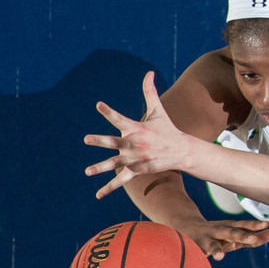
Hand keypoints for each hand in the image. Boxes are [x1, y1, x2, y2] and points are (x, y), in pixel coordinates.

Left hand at [84, 71, 190, 198]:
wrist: (182, 151)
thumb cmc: (166, 129)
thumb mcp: (158, 111)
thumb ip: (150, 92)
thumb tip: (149, 72)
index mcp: (137, 128)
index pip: (120, 118)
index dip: (109, 111)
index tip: (98, 105)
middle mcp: (135, 143)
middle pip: (115, 142)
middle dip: (101, 141)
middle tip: (86, 139)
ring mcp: (136, 158)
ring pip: (116, 163)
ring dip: (102, 167)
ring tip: (87, 171)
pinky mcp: (138, 170)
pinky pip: (122, 180)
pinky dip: (110, 187)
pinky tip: (98, 195)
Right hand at [175, 218, 268, 260]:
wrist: (187, 225)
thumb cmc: (217, 234)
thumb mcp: (233, 235)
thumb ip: (251, 238)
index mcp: (230, 228)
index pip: (245, 226)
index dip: (255, 226)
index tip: (267, 224)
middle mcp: (219, 232)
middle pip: (232, 233)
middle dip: (242, 236)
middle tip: (253, 238)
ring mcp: (206, 240)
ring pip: (212, 245)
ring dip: (217, 249)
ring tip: (220, 256)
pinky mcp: (193, 247)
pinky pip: (197, 253)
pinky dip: (199, 256)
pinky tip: (200, 260)